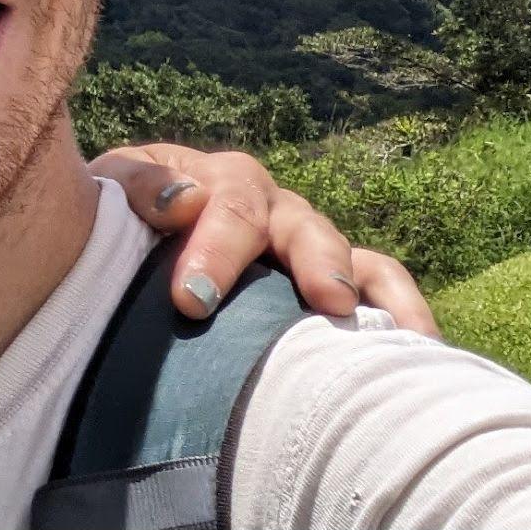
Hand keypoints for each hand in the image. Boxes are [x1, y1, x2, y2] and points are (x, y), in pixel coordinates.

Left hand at [90, 141, 438, 335]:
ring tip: (386, 328)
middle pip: (301, 226)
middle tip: (324, 301)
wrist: (120, 240)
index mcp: (214, 179)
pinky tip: (420, 350)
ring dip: (367, 288)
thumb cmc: (116, 220)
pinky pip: (378, 286)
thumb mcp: (110, 193)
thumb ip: (136, 187)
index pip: (227, 203)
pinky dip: (403, 311)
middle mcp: (269, 207)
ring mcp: (304, 242)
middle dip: (312, 263)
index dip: (216, 248)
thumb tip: (184, 199)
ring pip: (349, 255)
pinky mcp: (330, 279)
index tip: (194, 300)